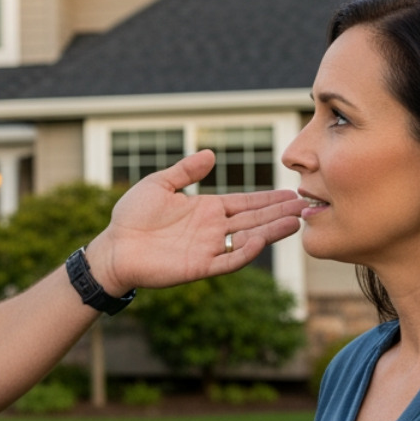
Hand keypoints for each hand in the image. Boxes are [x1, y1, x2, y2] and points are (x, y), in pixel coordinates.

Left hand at [86, 150, 305, 293]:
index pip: (244, 202)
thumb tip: (210, 154)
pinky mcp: (199, 266)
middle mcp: (212, 229)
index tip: (291, 192)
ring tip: (295, 221)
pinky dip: (245, 252)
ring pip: (248, 238)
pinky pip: (228, 260)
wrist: (113, 247)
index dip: (267, 198)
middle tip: (306, 205)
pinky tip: (260, 240)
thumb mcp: (159, 184)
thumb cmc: (132, 216)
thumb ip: (185, 171)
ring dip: (271, 231)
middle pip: (254, 219)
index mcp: (206, 209)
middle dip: (279, 212)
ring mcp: (208, 248)